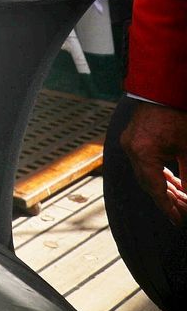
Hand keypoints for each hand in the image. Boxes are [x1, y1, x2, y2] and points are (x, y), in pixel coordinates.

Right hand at [120, 100, 186, 225]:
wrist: (162, 89)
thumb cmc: (177, 115)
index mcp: (142, 152)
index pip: (154, 188)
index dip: (167, 207)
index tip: (177, 221)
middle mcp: (130, 149)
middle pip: (147, 183)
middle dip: (165, 199)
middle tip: (181, 212)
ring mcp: (128, 143)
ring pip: (144, 174)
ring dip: (162, 186)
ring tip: (179, 199)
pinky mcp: (132, 138)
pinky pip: (142, 162)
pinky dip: (156, 172)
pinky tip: (170, 179)